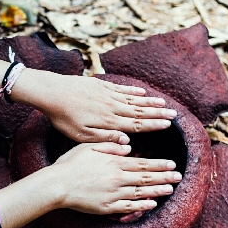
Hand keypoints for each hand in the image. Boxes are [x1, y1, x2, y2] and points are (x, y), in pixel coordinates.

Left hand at [15, 70, 177, 143]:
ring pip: (133, 99)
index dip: (153, 124)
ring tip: (164, 103)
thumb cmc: (65, 118)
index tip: (168, 125)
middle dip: (158, 113)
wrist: (52, 93)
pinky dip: (133, 91)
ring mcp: (107, 94)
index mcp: (109, 121)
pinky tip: (142, 92)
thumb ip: (105, 138)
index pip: (137, 124)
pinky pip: (122, 88)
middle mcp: (112, 106)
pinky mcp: (100, 85)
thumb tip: (127, 142)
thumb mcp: (82, 135)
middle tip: (174, 114)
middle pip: (140, 110)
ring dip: (149, 101)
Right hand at [48, 142, 180, 214]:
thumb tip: (128, 146)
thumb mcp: (89, 146)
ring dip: (158, 191)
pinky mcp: (108, 207)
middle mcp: (118, 178)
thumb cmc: (71, 163)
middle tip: (178, 176)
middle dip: (164, 177)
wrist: (58, 184)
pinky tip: (152, 204)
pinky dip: (142, 206)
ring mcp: (114, 194)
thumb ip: (110, 144)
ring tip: (171, 189)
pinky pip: (129, 207)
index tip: (171, 164)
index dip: (159, 164)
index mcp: (114, 162)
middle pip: (146, 178)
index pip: (142, 163)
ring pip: (141, 192)